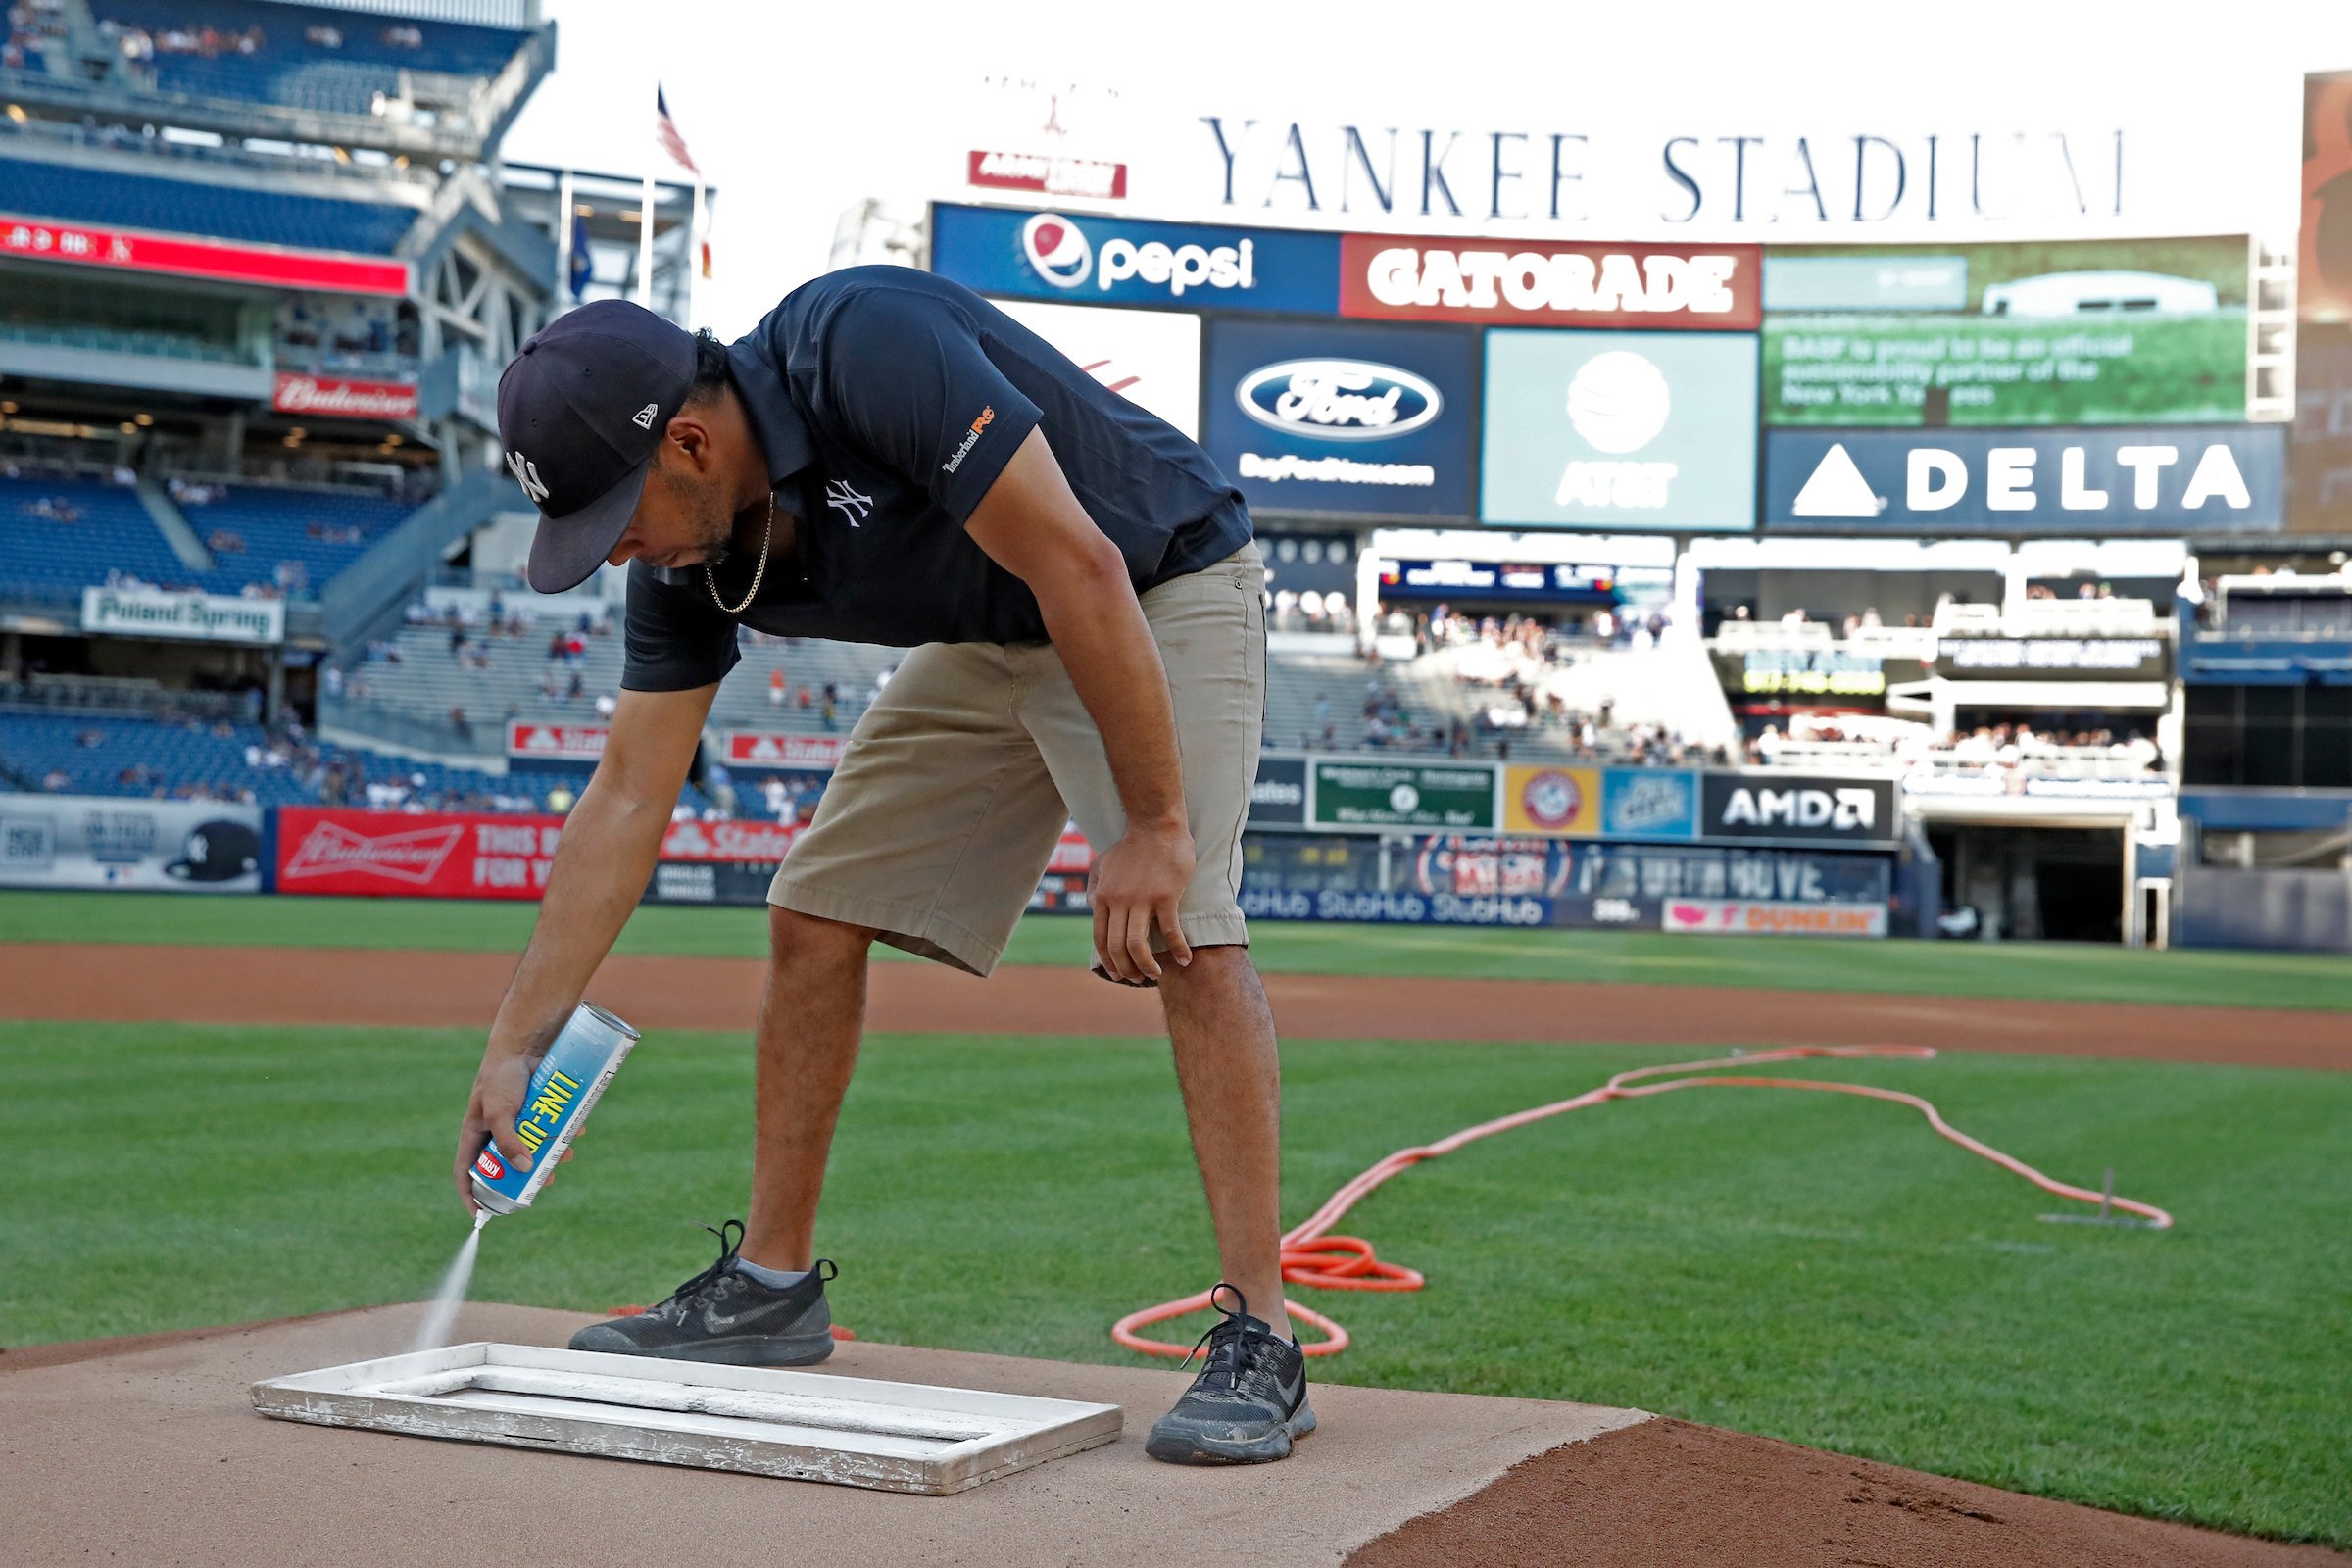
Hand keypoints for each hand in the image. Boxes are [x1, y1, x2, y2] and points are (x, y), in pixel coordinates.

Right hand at [452, 1048, 553, 1213]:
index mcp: (475, 1132)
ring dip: (551, 1155)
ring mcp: (518, 1119)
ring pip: (533, 1148)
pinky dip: (564, 1133)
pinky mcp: (539, 1107)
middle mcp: (495, 1129)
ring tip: (568, 1155)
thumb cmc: (503, 1075)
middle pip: (506, 1165)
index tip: (481, 1217)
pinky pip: (551, 1128)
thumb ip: (509, 1141)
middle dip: (526, 1178)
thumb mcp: (500, 1111)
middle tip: (544, 1183)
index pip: (466, 1171)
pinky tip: (578, 1132)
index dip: (470, 1195)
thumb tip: (526, 1171)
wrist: (528, 1041)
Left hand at [1089, 822, 1194, 983]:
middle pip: (1116, 947)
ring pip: (1136, 944)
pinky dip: (1177, 949)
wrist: (1156, 825)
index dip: (1108, 961)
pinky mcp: (1164, 897)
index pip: (1100, 938)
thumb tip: (1091, 905)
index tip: (1118, 974)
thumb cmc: (1132, 844)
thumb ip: (1094, 885)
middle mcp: (1118, 901)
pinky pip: (1169, 931)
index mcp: (1103, 896)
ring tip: (1155, 975)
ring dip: (1145, 966)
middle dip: (1125, 969)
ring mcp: (1141, 900)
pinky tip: (1184, 960)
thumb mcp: (1102, 863)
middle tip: (1137, 980)